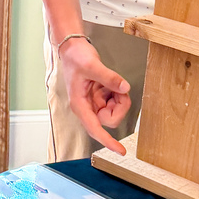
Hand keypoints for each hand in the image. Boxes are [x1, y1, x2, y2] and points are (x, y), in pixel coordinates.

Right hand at [59, 38, 130, 154]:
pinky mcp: (99, 96)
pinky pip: (115, 101)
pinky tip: (110, 82)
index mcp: (80, 105)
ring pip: (114, 111)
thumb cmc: (76, 57)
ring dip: (118, 98)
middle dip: (119, 106)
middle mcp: (87, 107)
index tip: (120, 150)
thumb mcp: (92, 65)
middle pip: (110, 120)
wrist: (73, 47)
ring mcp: (94, 102)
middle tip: (119, 88)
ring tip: (112, 82)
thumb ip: (109, 77)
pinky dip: (117, 93)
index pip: (95, 128)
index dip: (108, 141)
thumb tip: (125, 88)